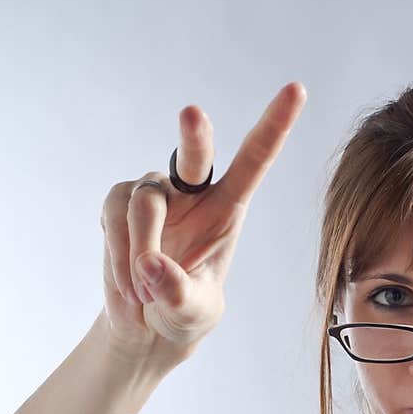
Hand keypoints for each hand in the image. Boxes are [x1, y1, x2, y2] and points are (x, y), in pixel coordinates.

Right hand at [98, 81, 306, 365]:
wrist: (144, 324)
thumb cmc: (182, 311)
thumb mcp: (191, 313)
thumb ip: (177, 294)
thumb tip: (150, 265)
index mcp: (228, 207)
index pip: (253, 160)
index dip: (274, 125)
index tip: (297, 89)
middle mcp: (191, 191)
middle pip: (194, 154)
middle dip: (194, 136)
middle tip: (193, 114)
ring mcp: (154, 193)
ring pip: (144, 205)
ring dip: (141, 252)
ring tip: (145, 291)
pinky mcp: (119, 203)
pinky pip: (115, 219)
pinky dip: (119, 257)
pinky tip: (130, 285)